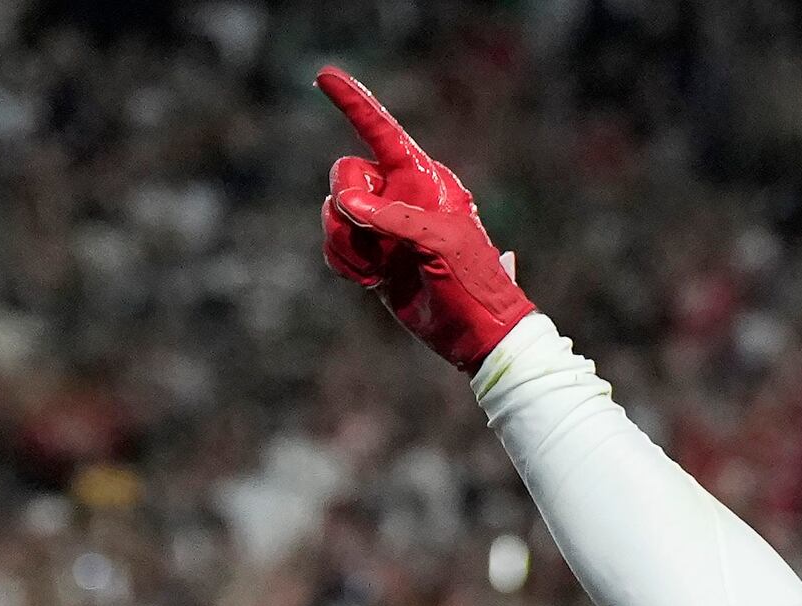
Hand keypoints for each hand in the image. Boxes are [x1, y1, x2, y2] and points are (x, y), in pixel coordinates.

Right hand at [317, 69, 532, 371]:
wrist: (477, 334)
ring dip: (345, 242)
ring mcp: (382, 226)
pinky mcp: (370, 256)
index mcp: (422, 179)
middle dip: (347, 206)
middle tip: (374, 238)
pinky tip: (370, 280)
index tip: (323, 75)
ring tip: (377, 268)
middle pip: (344, 174)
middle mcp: (398, 195)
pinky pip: (334, 244)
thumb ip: (393, 219)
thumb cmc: (472, 282)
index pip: (381, 133)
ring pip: (333, 212)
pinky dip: (343, 261)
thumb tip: (347, 203)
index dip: (354, 104)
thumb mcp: (440, 245)